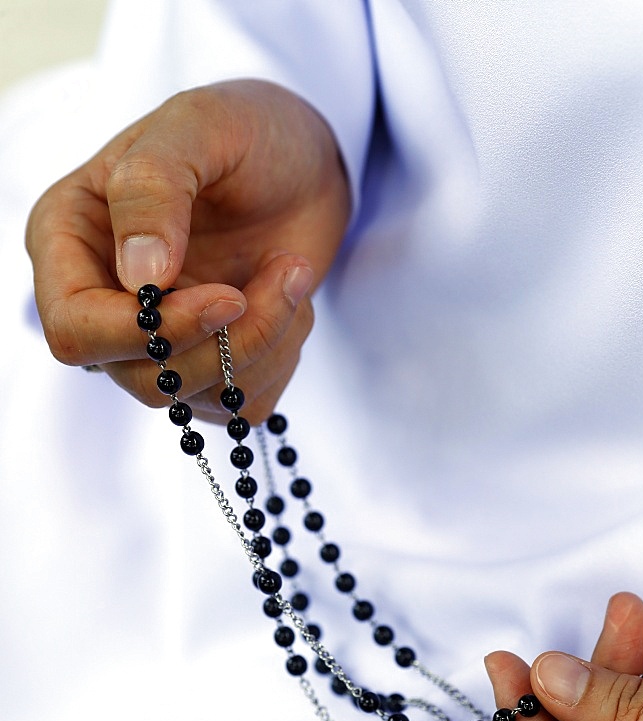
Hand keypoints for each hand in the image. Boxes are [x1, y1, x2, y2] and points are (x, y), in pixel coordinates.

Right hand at [25, 80, 350, 423]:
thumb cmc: (243, 132)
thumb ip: (152, 189)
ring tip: (291, 271)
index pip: (74, 330)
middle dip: (224, 342)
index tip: (224, 296)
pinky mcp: (211, 364)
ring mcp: (158, 340)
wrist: (305, 160)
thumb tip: (140, 277)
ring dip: (266, 340)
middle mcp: (105, 302)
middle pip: (144, 378)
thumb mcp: (197, 128)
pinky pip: (243, 403)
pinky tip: (290, 300)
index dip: (145, 333)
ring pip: (199, 396)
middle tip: (284, 276)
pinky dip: (281, 357)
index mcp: (70, 241)